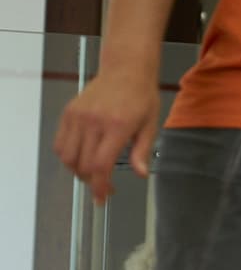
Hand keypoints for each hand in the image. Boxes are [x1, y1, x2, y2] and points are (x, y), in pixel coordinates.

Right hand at [55, 68, 159, 204]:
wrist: (125, 70)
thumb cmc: (142, 98)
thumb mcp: (151, 126)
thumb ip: (142, 152)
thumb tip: (141, 174)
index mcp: (117, 127)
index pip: (100, 165)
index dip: (99, 186)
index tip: (102, 198)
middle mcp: (93, 122)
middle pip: (82, 164)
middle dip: (91, 181)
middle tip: (103, 187)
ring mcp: (78, 117)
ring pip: (67, 156)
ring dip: (77, 171)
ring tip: (92, 173)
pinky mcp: (69, 113)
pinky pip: (60, 142)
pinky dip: (67, 156)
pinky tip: (81, 158)